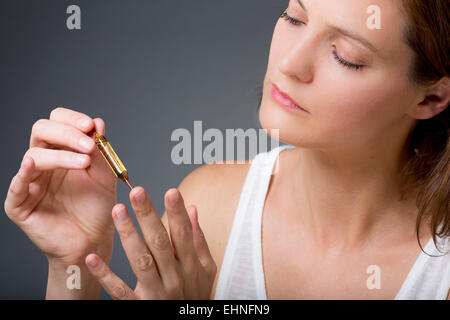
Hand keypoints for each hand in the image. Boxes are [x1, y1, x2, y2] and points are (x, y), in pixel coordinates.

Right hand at [4, 107, 117, 265]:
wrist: (93, 241)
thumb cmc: (97, 209)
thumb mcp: (104, 177)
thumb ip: (101, 152)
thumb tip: (98, 122)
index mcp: (63, 151)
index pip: (58, 122)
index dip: (71, 119)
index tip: (91, 124)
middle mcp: (45, 163)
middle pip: (41, 131)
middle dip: (66, 132)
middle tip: (88, 144)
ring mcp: (31, 182)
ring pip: (34, 155)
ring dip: (60, 155)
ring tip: (84, 162)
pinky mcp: (20, 205)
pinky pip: (16, 187)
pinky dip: (23, 174)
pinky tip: (32, 164)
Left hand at [85, 186, 216, 298]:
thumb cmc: (195, 295)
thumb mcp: (206, 269)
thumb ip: (198, 240)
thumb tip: (192, 210)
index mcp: (190, 265)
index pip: (183, 233)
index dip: (177, 212)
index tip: (171, 191)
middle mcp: (174, 276)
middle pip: (160, 242)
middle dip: (148, 215)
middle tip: (137, 192)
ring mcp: (156, 292)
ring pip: (141, 261)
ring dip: (129, 235)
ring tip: (118, 211)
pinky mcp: (140, 306)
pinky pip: (121, 291)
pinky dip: (106, 276)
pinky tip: (94, 258)